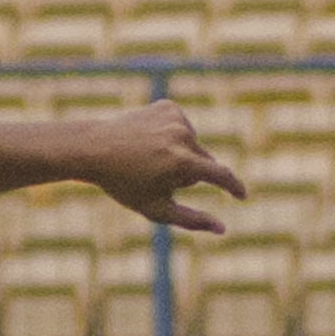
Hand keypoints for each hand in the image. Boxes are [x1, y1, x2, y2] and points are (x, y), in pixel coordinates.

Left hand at [78, 103, 249, 234]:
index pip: (221, 175)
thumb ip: (191, 221)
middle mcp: (182, 137)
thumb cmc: (123, 183)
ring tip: (148, 157)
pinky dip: (169, 135)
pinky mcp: (168, 106)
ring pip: (192, 144)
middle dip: (187, 173)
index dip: (234, 187)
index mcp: (181, 162)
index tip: (242, 195)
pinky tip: (148, 139)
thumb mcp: (155, 208)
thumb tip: (222, 229)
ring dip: (178, 153)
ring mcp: (175, 119)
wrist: (91, 149)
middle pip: (203, 162)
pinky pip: (181, 127)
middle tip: (154, 175)